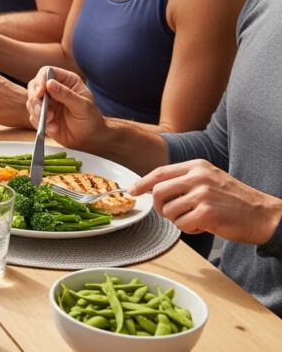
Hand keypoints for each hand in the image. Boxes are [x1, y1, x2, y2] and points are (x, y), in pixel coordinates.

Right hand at [26, 67, 105, 149]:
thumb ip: (66, 94)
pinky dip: (40, 123)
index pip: (47, 72)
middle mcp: (54, 89)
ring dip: (37, 112)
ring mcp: (47, 103)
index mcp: (66, 81)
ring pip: (31, 102)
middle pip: (34, 86)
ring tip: (50, 121)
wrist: (89, 138)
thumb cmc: (91, 119)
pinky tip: (53, 128)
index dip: (40, 80)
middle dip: (35, 99)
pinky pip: (33, 116)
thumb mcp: (82, 105)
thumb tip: (49, 83)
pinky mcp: (42, 116)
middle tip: (41, 111)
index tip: (40, 93)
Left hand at [130, 160, 281, 244]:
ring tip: (197, 218)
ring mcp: (201, 195)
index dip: (143, 182)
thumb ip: (185, 180)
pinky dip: (189, 229)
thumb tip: (155, 189)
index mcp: (197, 166)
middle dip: (160, 206)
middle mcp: (197, 177)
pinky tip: (204, 225)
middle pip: (158, 192)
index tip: (133, 190)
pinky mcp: (205, 213)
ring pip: (168, 211)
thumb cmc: (235, 200)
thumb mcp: (210, 179)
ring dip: (178, 220)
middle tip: (173, 213)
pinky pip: (181, 225)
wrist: (263, 214)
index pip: (160, 172)